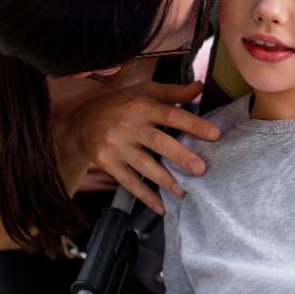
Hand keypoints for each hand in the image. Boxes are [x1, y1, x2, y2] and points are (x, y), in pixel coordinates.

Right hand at [63, 80, 219, 214]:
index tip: (215, 134)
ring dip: (165, 180)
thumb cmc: (120, 104)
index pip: (170, 114)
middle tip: (201, 169)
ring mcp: (116, 145)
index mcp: (141, 106)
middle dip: (180, 155)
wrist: (80, 122)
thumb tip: (201, 86)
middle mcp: (128, 125)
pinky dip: (145, 196)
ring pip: (144, 165)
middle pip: (157, 141)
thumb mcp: (144, 92)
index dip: (192, 124)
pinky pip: (128, 182)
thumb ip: (173, 92)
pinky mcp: (107, 162)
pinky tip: (161, 207)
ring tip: (184, 191)